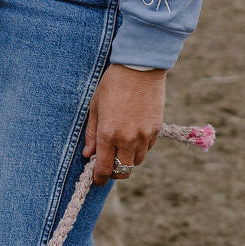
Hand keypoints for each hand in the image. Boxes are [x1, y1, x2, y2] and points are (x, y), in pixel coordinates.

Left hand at [82, 64, 166, 186]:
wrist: (139, 67)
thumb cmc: (113, 84)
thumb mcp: (96, 106)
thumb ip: (91, 133)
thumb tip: (88, 154)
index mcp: (108, 133)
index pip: (103, 169)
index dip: (98, 178)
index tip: (96, 178)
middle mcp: (127, 139)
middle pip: (122, 171)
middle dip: (114, 171)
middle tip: (108, 162)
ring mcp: (144, 135)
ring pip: (136, 161)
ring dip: (127, 158)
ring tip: (121, 143)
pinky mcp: (156, 129)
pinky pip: (148, 148)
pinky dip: (140, 146)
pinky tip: (134, 131)